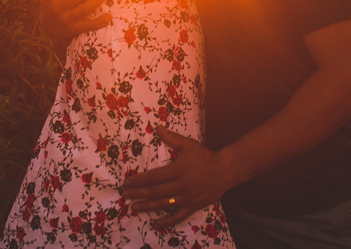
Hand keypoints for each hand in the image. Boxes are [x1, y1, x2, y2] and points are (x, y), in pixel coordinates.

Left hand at [122, 127, 241, 227]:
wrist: (226, 170)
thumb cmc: (205, 156)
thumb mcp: (188, 144)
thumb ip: (171, 138)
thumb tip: (157, 127)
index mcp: (177, 170)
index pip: (152, 177)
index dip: (138, 180)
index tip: (127, 181)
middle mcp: (179, 186)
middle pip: (154, 192)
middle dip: (137, 193)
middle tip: (124, 194)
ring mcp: (186, 198)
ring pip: (162, 204)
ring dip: (146, 206)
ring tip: (133, 208)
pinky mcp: (192, 206)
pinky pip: (177, 217)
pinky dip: (165, 221)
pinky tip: (154, 224)